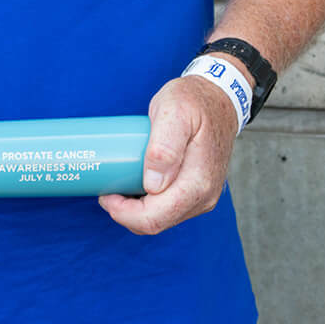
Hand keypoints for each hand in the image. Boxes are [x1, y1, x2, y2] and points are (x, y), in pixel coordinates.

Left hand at [98, 74, 240, 235]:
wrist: (219, 100)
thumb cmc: (194, 101)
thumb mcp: (175, 112)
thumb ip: (164, 147)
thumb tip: (154, 184)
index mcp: (198, 183)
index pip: (153, 218)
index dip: (123, 213)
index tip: (106, 193)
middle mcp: (204, 197)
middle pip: (155, 223)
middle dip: (125, 212)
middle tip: (107, 188)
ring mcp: (202, 197)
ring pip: (160, 219)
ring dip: (134, 209)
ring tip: (118, 183)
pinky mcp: (196, 192)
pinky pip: (166, 209)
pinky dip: (145, 203)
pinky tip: (133, 184)